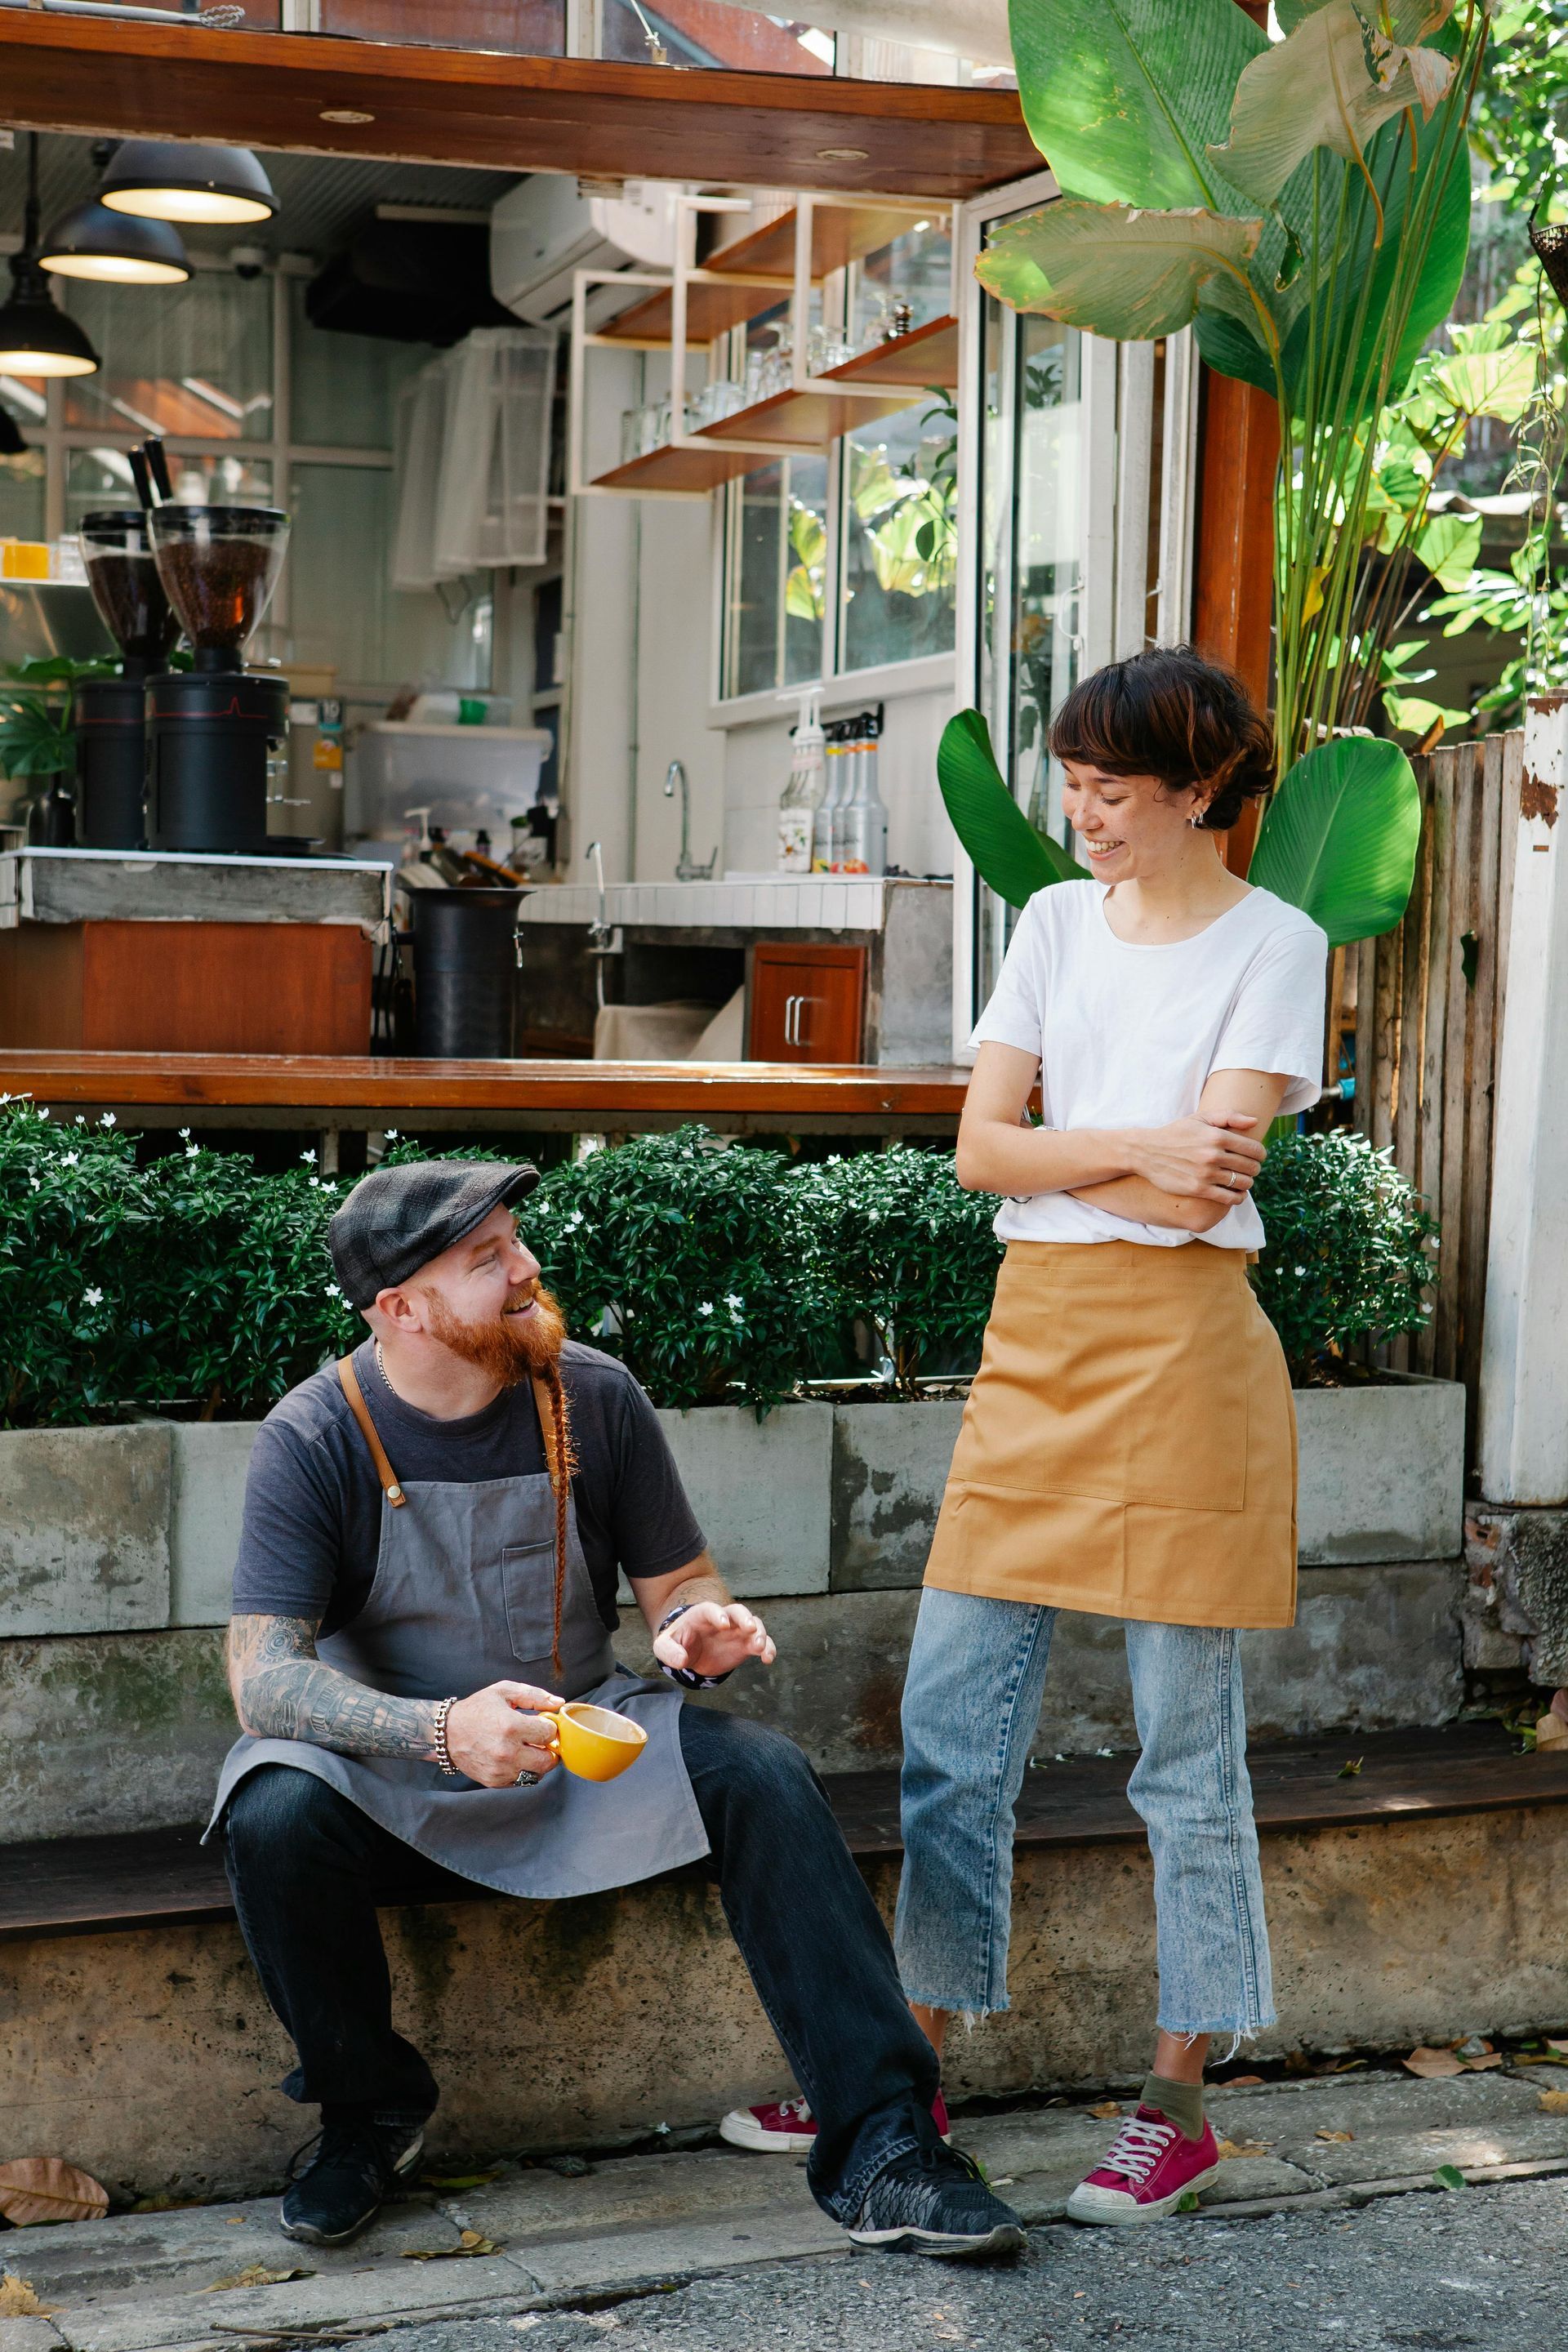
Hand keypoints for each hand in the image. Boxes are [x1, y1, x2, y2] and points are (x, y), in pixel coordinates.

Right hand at [443, 1679, 563, 1787]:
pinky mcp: (495, 1781)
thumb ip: (535, 1695)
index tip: (541, 1723)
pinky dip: (524, 1770)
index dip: (549, 1727)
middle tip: (540, 1740)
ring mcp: (501, 1770)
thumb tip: (559, 1704)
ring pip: (538, 1773)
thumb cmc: (477, 1709)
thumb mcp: (504, 1691)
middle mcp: (507, 1752)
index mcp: (511, 1726)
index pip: (549, 1734)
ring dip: (538, 1761)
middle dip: (549, 1748)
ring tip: (527, 1748)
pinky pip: (522, 1781)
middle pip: (548, 1760)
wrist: (447, 1733)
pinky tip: (515, 1757)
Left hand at [654, 1602, 775, 1678]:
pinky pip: (761, 1643)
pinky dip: (768, 1648)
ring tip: (760, 1648)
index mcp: (701, 1615)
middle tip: (751, 1628)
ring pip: (754, 1624)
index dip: (718, 1614)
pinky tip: (768, 1658)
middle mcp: (723, 1619)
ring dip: (760, 1633)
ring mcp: (736, 1630)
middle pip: (737, 1611)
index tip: (724, 1624)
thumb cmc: (677, 1643)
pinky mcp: (745, 1644)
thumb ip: (669, 1651)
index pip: (710, 1609)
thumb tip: (681, 1660)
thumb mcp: (664, 1646)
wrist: (690, 1650)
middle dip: (745, 1618)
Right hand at [1134, 1114, 1265, 1204]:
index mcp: (1217, 1136)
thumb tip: (1255, 1122)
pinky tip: (1236, 1194)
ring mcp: (1206, 1174)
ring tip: (1242, 1180)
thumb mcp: (1200, 1118)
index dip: (1260, 1154)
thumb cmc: (1176, 1133)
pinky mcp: (1198, 1189)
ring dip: (1247, 1183)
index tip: (1257, 1157)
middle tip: (1249, 1169)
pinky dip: (1238, 1197)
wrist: (1147, 1151)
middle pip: (1251, 1167)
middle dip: (1255, 1169)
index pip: (1255, 1149)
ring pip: (1243, 1183)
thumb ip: (1229, 1116)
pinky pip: (1229, 1198)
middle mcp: (1213, 1155)